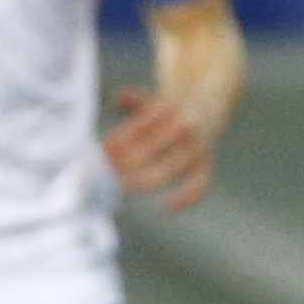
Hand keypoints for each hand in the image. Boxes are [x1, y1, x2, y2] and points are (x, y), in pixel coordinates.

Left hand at [101, 83, 218, 208]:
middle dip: (123, 164)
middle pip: (149, 150)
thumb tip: (119, 97)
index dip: (117, 142)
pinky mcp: (204, 165)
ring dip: (142, 181)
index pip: (138, 129)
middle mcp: (184, 129)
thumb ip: (132, 100)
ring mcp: (196, 149)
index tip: (98, 153)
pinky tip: (162, 206)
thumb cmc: (165, 110)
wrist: (204, 108)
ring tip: (120, 189)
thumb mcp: (149, 99)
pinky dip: (184, 198)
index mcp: (168, 111)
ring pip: (169, 170)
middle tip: (101, 175)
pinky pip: (198, 185)